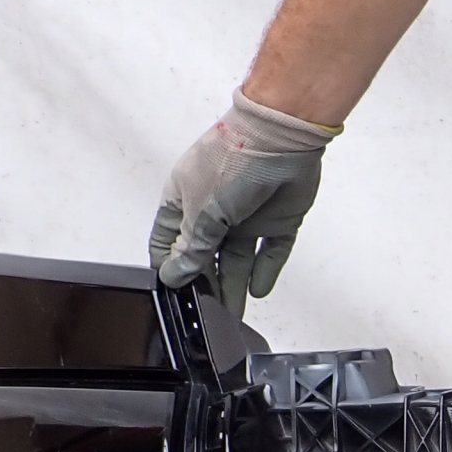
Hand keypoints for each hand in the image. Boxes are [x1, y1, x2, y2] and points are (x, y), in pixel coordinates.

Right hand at [147, 91, 338, 313]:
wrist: (283, 137)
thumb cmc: (233, 160)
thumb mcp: (203, 210)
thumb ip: (192, 247)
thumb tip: (174, 275)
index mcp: (184, 200)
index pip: (168, 240)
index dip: (169, 266)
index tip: (173, 293)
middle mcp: (214, 210)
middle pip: (205, 256)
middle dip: (205, 284)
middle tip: (206, 312)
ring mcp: (248, 216)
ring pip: (237, 260)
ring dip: (234, 286)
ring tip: (231, 314)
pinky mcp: (278, 220)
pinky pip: (271, 252)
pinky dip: (265, 271)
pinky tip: (257, 289)